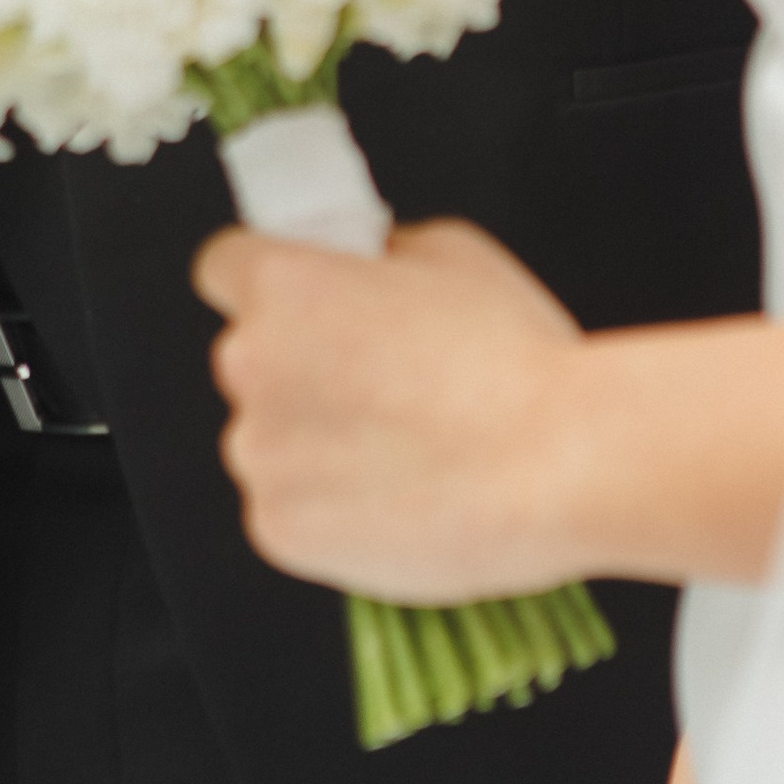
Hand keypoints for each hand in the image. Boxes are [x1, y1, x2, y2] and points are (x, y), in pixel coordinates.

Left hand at [194, 216, 587, 601]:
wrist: (559, 467)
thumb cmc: (514, 360)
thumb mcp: (453, 253)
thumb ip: (382, 254)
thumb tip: (365, 268)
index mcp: (284, 287)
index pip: (224, 266)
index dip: (267, 276)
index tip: (302, 294)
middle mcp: (252, 367)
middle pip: (251, 356)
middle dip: (301, 362)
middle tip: (380, 375)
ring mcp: (261, 455)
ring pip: (270, 435)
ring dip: (314, 438)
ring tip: (403, 446)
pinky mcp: (279, 530)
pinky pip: (289, 505)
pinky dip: (330, 504)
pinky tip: (398, 493)